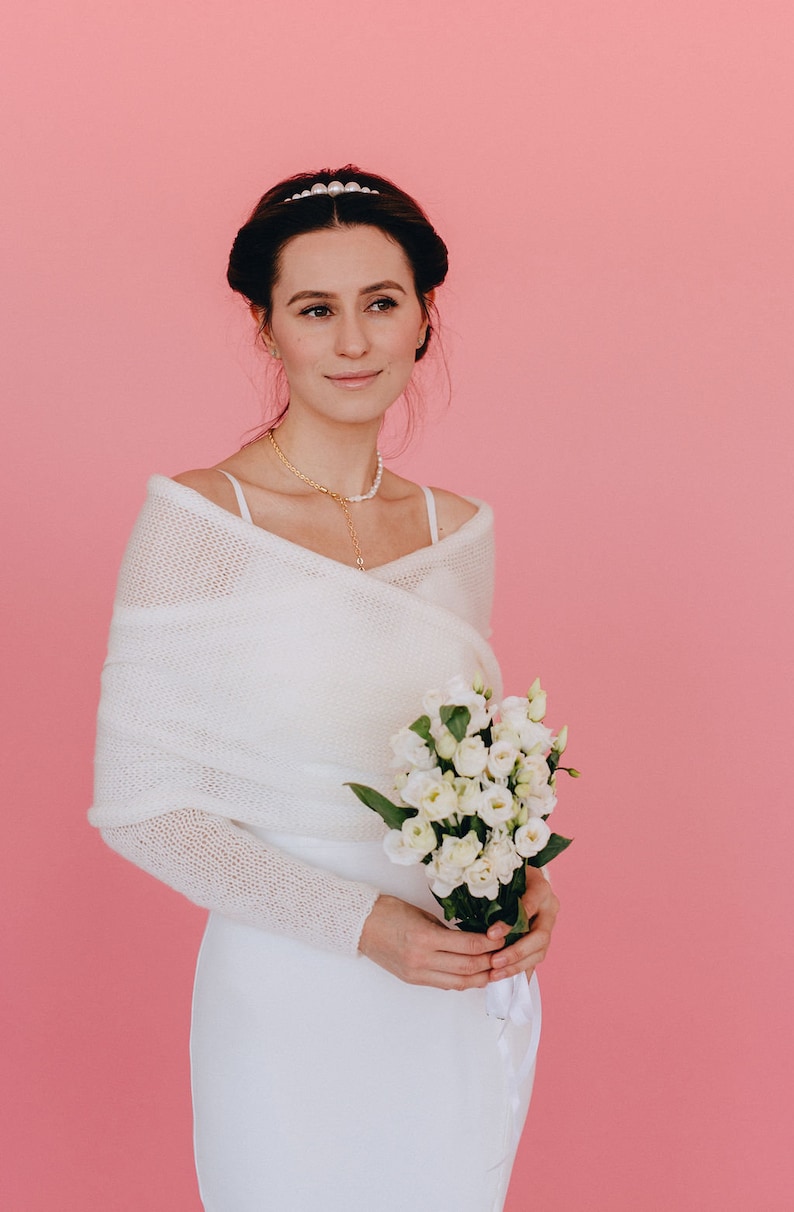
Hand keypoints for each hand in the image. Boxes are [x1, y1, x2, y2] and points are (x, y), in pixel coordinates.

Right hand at [358, 895, 503, 990]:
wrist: (360, 925)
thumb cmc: (390, 911)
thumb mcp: (423, 914)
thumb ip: (447, 930)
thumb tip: (474, 938)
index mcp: (425, 938)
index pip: (468, 945)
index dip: (490, 943)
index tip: (504, 935)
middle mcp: (422, 960)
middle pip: (468, 968)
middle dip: (492, 961)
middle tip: (507, 952)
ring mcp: (417, 973)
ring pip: (460, 983)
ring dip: (481, 977)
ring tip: (497, 968)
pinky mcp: (414, 980)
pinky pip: (445, 984)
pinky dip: (463, 981)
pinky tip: (475, 974)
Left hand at [486, 866, 559, 983]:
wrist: (526, 878)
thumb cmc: (511, 876)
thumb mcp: (504, 877)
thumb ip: (495, 890)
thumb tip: (467, 904)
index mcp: (541, 889)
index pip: (529, 906)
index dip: (511, 923)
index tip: (491, 934)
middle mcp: (549, 909)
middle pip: (540, 937)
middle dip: (516, 952)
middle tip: (494, 961)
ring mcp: (549, 926)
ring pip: (539, 952)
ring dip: (517, 965)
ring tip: (495, 973)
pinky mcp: (543, 940)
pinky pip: (534, 960)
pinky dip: (520, 971)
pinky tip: (505, 980)